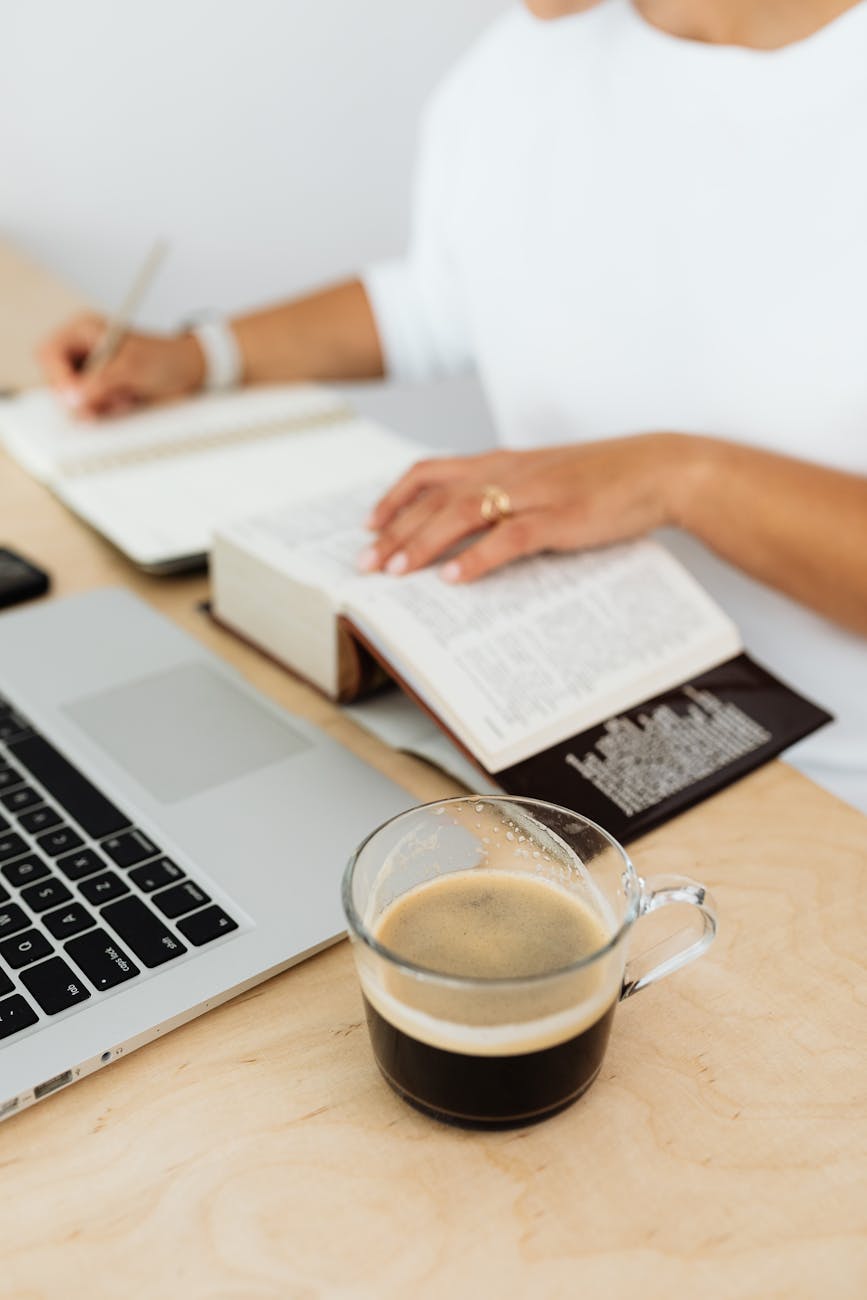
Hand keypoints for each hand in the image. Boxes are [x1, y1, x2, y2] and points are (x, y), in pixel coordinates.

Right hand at [37, 312, 205, 417]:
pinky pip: (90, 410)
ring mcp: (91, 374)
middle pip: (57, 380)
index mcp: (83, 331)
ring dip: (96, 405)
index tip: (75, 397)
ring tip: (123, 398)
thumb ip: (100, 381)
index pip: (49, 354)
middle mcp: (82, 352)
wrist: (191, 374)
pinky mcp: (102, 393)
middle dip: (80, 395)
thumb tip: (73, 399)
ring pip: (73, 399)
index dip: (58, 378)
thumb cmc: (166, 359)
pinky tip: (126, 403)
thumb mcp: (131, 366)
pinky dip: (106, 412)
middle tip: (103, 403)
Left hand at [360, 434, 690, 581]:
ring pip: (461, 513)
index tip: (368, 524)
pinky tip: (453, 578)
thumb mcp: (547, 480)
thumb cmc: (607, 479)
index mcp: (504, 462)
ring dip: (422, 543)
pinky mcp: (560, 517)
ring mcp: (534, 494)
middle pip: (435, 497)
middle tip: (367, 564)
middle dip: (394, 531)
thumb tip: (478, 527)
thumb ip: (510, 495)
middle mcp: (510, 473)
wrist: (660, 468)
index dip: (394, 498)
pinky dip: (476, 559)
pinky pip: (508, 538)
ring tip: (396, 572)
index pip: (432, 472)